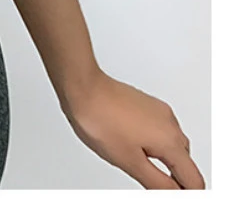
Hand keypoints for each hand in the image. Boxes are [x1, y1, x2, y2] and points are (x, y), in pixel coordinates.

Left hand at [61, 68, 204, 188]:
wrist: (82, 88)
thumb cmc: (100, 120)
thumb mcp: (130, 162)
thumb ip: (158, 184)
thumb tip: (176, 193)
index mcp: (171, 140)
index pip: (194, 180)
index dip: (185, 193)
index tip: (169, 193)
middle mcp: (170, 122)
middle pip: (185, 161)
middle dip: (175, 178)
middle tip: (156, 187)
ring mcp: (157, 110)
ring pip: (172, 144)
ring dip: (164, 160)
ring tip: (142, 167)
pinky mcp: (145, 103)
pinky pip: (159, 129)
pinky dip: (154, 143)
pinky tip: (134, 145)